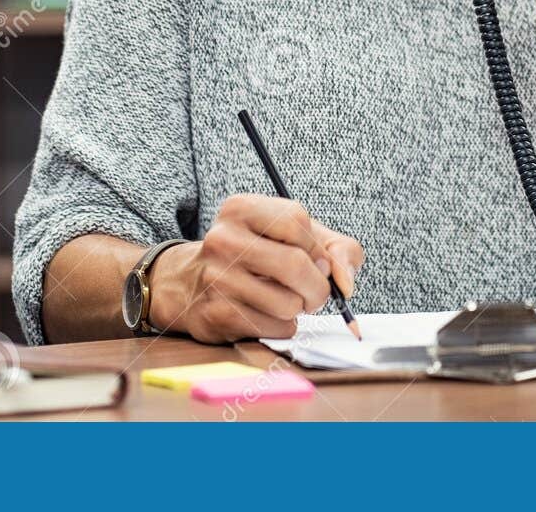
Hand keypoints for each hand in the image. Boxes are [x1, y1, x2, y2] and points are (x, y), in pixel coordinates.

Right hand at [150, 194, 364, 343]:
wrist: (190, 284)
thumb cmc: (256, 255)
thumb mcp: (294, 236)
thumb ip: (336, 248)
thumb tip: (345, 282)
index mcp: (240, 209)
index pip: (296, 221)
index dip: (316, 246)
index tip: (315, 259)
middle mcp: (223, 240)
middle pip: (295, 264)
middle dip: (318, 286)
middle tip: (314, 292)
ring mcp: (217, 279)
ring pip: (289, 303)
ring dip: (299, 308)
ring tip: (286, 300)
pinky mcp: (217, 315)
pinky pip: (275, 328)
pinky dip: (283, 326)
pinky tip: (266, 313)